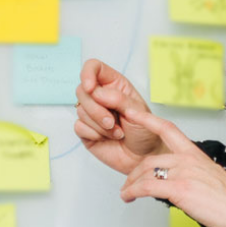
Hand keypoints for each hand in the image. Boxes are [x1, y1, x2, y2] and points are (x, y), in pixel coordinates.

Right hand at [73, 58, 165, 174]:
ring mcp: (91, 113)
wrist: (145, 158)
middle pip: (82, 90)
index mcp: (114, 85)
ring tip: (117, 132)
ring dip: (99, 125)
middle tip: (112, 122)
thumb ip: (118, 99)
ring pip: (80, 110)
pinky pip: (79, 126)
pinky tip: (107, 138)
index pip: (94, 68)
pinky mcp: (86, 130)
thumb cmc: (146, 132)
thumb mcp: (138, 112)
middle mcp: (100, 97)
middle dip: (96, 109)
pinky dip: (94, 134)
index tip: (90, 87)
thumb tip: (96, 92)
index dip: (88, 73)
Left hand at [117, 108, 225, 226]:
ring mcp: (183, 173)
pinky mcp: (179, 189)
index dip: (147, 119)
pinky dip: (133, 192)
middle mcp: (187, 159)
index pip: (167, 128)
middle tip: (128, 183)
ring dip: (131, 184)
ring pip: (146, 174)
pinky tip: (129, 197)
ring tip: (126, 193)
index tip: (131, 112)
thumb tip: (175, 179)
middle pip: (150, 160)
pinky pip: (146, 187)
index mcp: (194, 153)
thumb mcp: (209, 175)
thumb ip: (189, 171)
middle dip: (134, 173)